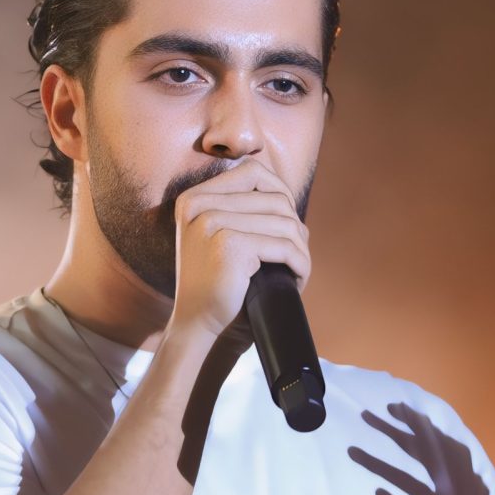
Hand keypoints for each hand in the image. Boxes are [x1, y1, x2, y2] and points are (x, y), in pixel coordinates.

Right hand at [171, 156, 311, 340]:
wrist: (194, 323)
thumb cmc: (213, 284)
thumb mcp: (217, 238)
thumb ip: (240, 212)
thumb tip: (289, 198)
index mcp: (194, 198)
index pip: (252, 172)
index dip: (280, 192)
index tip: (289, 221)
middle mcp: (199, 205)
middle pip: (273, 199)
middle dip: (295, 228)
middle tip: (298, 254)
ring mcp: (212, 223)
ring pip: (283, 223)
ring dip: (300, 248)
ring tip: (299, 268)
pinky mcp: (230, 245)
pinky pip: (282, 246)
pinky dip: (299, 263)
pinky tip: (298, 277)